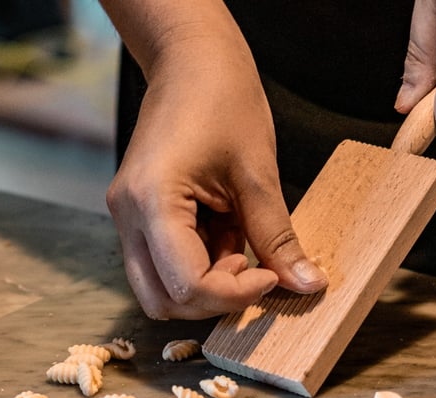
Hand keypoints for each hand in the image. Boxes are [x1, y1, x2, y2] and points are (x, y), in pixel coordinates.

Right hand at [105, 3, 326, 319]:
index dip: (235, 294)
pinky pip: (163, 263)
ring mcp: (128, 217)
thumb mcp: (258, 174)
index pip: (187, 284)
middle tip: (253, 267)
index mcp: (152, 201)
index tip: (271, 276)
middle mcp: (128, 216)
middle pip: (163, 300)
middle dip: (215, 298)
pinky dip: (198, 264)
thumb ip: (277, 237)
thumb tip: (307, 284)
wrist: (190, 59)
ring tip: (238, 245)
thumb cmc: (222, 99)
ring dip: (205, 284)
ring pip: (159, 288)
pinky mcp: (138, 214)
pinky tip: (224, 233)